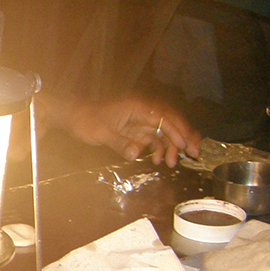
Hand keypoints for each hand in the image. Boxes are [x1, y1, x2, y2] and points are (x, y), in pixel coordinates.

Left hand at [64, 97, 200, 166]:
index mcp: (138, 107)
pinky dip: (159, 149)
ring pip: (164, 133)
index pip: (164, 117)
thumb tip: (135, 154)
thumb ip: (119, 142)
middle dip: (183, 138)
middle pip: (170, 123)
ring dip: (171, 147)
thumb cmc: (86, 120)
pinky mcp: (136, 131)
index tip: (186, 144)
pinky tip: (158, 161)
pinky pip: (154, 139)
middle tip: (195, 154)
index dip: (178, 130)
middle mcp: (143, 112)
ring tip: (174, 163)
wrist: (74, 117)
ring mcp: (140, 121)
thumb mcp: (100, 132)